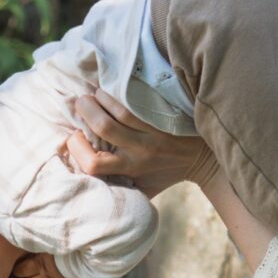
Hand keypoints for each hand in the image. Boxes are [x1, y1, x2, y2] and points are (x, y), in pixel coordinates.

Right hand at [67, 88, 217, 198]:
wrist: (203, 160)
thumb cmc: (167, 174)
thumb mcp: (143, 188)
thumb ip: (119, 186)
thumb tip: (89, 181)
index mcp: (130, 170)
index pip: (94, 164)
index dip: (77, 149)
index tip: (74, 137)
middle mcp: (140, 152)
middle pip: (103, 127)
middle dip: (86, 110)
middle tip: (81, 103)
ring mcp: (153, 132)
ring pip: (118, 110)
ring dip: (100, 97)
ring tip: (94, 94)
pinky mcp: (164, 117)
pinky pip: (137, 101)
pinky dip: (120, 92)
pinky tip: (112, 90)